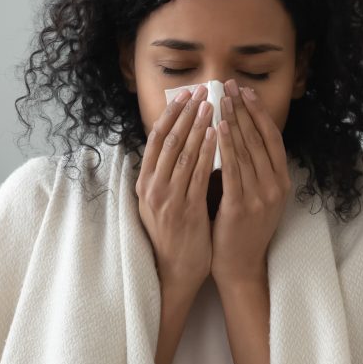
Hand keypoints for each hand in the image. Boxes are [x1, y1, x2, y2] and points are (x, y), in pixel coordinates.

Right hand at [136, 84, 216, 293]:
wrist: (174, 272)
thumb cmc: (173, 236)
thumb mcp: (161, 202)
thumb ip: (167, 175)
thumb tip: (179, 144)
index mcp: (144, 183)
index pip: (156, 139)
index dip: (170, 114)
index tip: (184, 95)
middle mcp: (151, 188)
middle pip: (168, 140)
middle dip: (186, 113)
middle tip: (202, 91)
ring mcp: (167, 199)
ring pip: (182, 153)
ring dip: (198, 126)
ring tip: (212, 105)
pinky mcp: (185, 210)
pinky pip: (197, 174)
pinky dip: (207, 151)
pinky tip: (218, 135)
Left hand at [211, 78, 291, 285]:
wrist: (239, 265)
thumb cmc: (241, 229)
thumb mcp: (255, 195)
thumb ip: (250, 168)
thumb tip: (234, 132)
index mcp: (281, 181)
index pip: (272, 138)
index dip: (259, 112)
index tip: (245, 91)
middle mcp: (276, 186)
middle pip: (259, 138)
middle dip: (243, 109)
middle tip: (229, 86)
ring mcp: (261, 197)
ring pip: (247, 150)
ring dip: (233, 121)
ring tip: (221, 99)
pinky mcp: (242, 206)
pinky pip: (234, 169)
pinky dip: (226, 146)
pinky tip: (217, 128)